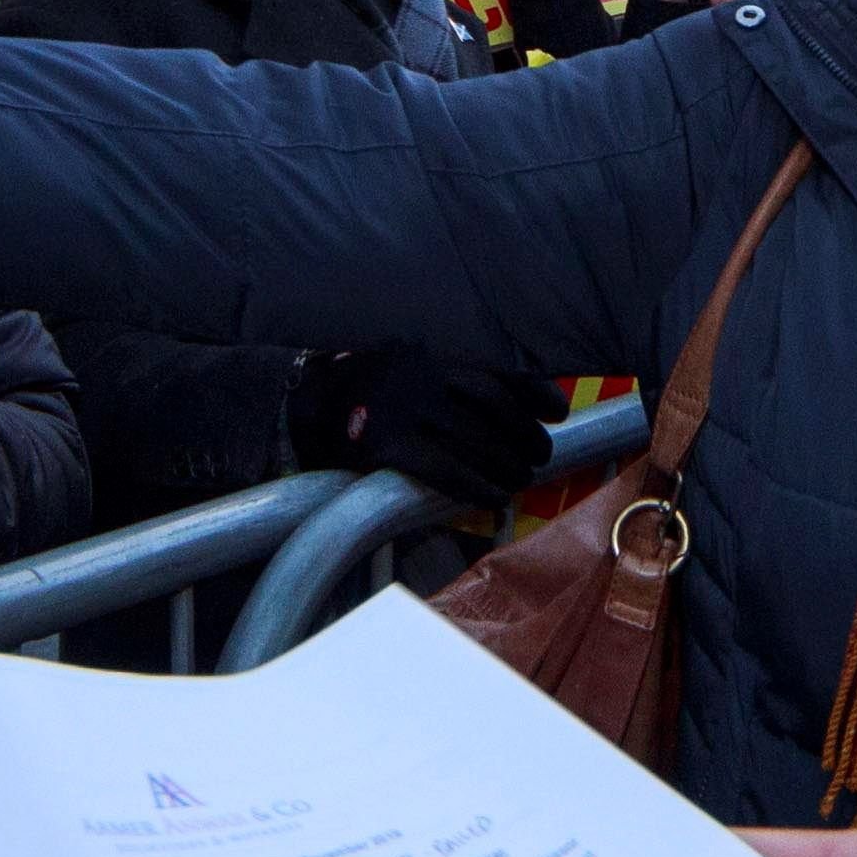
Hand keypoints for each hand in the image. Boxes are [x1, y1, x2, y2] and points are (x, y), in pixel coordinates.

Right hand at [288, 353, 565, 504]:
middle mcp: (421, 377)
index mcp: (430, 358)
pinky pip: (446, 469)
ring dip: (506, 466)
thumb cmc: (362, 399)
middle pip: (493, 406)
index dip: (534, 391)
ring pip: (475, 440)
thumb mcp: (405, 372)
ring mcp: (404, 410)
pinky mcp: (387, 444)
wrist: (299, 409)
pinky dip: (477, 486)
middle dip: (525, 436)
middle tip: (537, 459)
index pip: (495, 371)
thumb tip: (507, 420)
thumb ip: (448, 386)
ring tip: (517, 482)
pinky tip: (492, 499)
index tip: (557, 411)